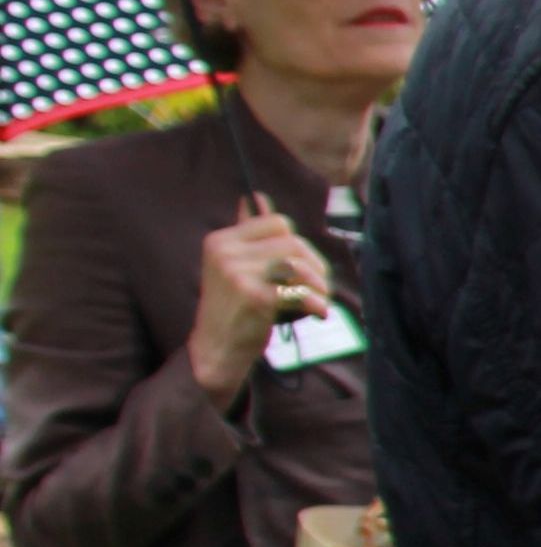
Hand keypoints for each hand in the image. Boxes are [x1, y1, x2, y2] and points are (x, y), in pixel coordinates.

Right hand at [188, 203, 336, 399]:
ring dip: (318, 284)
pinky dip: (316, 302)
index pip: (277, 222)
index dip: (298, 243)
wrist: (215, 350)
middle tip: (318, 287)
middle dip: (314, 265)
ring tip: (318, 299)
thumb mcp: (234, 266)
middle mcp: (225, 252)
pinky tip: (317, 313)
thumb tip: (258, 196)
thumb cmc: (234, 308)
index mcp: (220, 240)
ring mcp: (237, 274)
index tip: (300, 266)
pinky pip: (299, 290)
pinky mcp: (253, 296)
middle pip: (293, 242)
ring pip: (299, 264)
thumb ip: (248, 235)